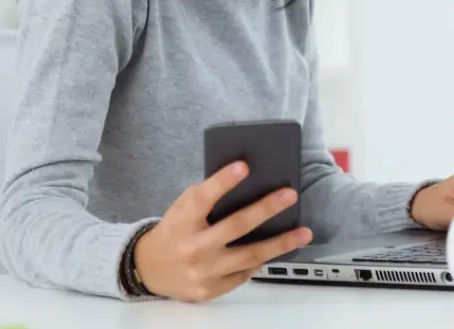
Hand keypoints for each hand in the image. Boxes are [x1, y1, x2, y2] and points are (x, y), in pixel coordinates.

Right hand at [133, 161, 312, 301]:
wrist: (150, 269)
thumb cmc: (174, 230)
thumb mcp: (182, 208)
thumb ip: (206, 198)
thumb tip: (247, 181)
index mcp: (181, 220)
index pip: (202, 198)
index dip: (222, 181)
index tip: (244, 165)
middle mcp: (192, 247)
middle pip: (234, 226)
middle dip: (265, 209)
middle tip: (289, 195)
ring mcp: (203, 271)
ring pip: (249, 255)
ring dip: (280, 243)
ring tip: (303, 232)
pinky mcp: (211, 289)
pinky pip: (244, 273)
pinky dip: (263, 260)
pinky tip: (280, 249)